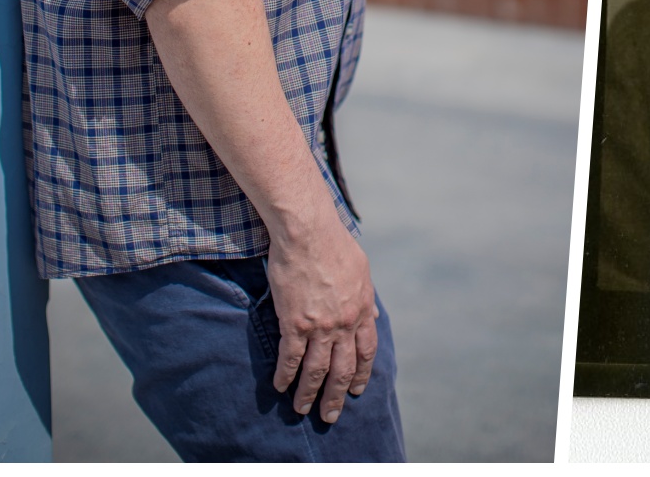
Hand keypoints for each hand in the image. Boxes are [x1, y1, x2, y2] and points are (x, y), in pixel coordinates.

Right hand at [266, 217, 378, 423]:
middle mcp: (344, 323)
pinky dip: (285, 374)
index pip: (365, 351)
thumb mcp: (361, 270)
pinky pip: (290, 357)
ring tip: (302, 409)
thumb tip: (369, 311)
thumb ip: (364, 296)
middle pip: (343, 368)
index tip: (356, 389)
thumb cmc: (334, 245)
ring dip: (309, 393)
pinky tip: (280, 386)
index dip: (360, 373)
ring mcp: (320, 325)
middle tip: (330, 415)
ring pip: (316, 370)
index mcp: (362, 310)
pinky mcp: (294, 322)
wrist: (309, 234)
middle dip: (336, 395)